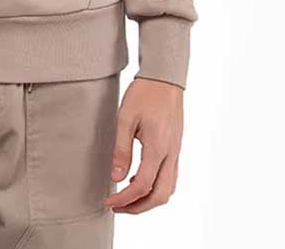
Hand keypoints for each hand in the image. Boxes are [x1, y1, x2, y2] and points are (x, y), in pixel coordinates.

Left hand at [102, 77, 182, 213]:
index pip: (142, 186)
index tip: (108, 201)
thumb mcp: (125, 118)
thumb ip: (121, 149)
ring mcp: (176, 152)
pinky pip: (170, 177)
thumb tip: (116, 177)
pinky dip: (155, 187)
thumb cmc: (144, 94)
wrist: (165, 78)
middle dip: (137, 207)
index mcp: (158, 148)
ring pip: (168, 189)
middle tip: (116, 206)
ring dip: (148, 200)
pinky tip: (138, 178)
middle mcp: (171, 154)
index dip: (124, 199)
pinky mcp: (175, 148)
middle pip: (160, 196)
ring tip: (126, 196)